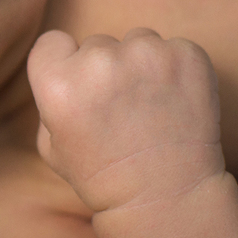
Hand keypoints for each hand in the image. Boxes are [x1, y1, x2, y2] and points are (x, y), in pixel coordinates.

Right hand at [27, 28, 223, 212]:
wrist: (167, 197)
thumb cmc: (102, 175)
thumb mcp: (51, 145)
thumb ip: (50, 99)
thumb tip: (67, 68)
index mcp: (59, 83)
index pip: (53, 41)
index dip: (65, 63)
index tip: (81, 88)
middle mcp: (100, 62)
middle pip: (98, 43)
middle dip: (107, 69)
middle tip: (121, 109)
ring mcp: (148, 55)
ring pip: (138, 41)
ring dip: (142, 65)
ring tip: (150, 107)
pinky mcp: (187, 57)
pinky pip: (175, 48)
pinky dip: (177, 69)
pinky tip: (176, 103)